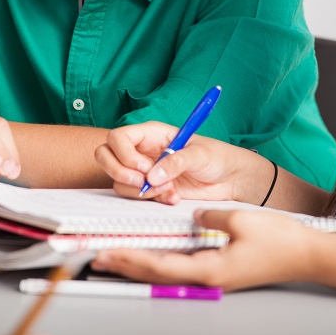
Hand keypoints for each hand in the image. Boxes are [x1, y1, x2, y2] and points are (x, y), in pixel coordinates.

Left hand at [91, 208, 323, 290]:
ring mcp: (215, 278)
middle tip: (100, 258)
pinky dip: (161, 264)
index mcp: (210, 269)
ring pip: (168, 275)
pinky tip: (153, 257)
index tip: (107, 253)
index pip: (159, 266)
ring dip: (140, 266)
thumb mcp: (239, 219)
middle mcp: (208, 278)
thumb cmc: (280, 241)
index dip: (131, 258)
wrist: (308, 256)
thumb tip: (191, 215)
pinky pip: (182, 270)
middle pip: (157, 276)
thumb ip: (208, 216)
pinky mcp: (221, 273)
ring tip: (117, 259)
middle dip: (127, 266)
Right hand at [94, 121, 248, 203]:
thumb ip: (176, 161)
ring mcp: (144, 171)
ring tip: (168, 190)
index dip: (123, 153)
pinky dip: (151, 200)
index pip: (118, 137)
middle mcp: (143, 151)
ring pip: (119, 180)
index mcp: (151, 133)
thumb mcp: (200, 154)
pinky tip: (173, 197)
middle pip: (105, 156)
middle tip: (143, 182)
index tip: (144, 166)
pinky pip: (135, 197)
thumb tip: (152, 176)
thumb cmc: (217, 156)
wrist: (230, 179)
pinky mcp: (151, 190)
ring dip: (140, 190)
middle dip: (119, 172)